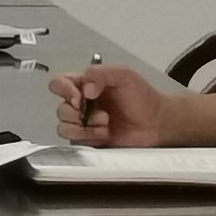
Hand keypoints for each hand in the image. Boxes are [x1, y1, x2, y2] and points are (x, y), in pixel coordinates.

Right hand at [50, 64, 177, 146]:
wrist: (157, 123)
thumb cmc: (143, 98)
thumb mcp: (124, 75)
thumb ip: (100, 74)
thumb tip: (84, 89)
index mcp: (85, 85)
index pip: (59, 84)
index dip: (64, 90)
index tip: (80, 98)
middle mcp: (81, 104)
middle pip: (61, 109)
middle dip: (80, 114)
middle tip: (103, 114)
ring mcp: (84, 124)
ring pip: (64, 127)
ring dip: (85, 128)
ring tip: (106, 125)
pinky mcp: (89, 141)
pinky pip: (75, 142)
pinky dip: (90, 138)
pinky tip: (106, 135)